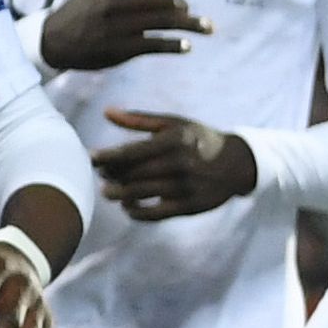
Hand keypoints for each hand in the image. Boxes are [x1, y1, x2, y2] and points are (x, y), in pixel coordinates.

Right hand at [38, 0, 208, 70]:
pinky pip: (155, 46)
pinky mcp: (120, 49)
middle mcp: (117, 3)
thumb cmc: (84, 4)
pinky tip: (186, 46)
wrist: (54, 39)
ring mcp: (119, 27)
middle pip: (163, 1)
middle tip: (190, 10)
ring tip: (207, 28)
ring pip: (163, 23)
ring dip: (190, 25)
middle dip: (183, 6)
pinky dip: (174, 46)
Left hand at [94, 110, 256, 220]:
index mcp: (174, 140)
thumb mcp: (173, 123)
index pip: (131, 152)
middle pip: (132, 174)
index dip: (107, 157)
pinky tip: (127, 206)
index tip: (91, 158)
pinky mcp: (188, 207)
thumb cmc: (197, 138)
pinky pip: (153, 215)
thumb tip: (106, 112)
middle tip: (100, 174)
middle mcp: (180, 164)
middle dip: (110, 175)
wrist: (236, 164)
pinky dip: (135, 212)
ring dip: (117, 194)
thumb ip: (138, 119)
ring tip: (107, 191)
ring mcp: (185, 187)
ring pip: (139, 194)